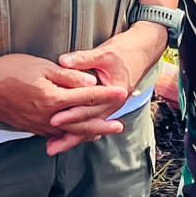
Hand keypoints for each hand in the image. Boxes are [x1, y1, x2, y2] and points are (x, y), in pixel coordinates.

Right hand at [0, 53, 127, 155]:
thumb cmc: (13, 69)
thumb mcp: (43, 67)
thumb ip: (68, 76)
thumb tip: (91, 82)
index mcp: (53, 99)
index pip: (86, 97)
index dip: (106, 95)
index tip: (122, 93)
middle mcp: (47, 117)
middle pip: (81, 123)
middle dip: (102, 125)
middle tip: (119, 127)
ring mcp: (37, 125)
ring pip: (67, 132)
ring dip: (86, 133)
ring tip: (100, 134)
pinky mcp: (28, 127)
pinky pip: (52, 135)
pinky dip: (66, 136)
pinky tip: (72, 136)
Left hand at [54, 23, 166, 143]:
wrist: (144, 50)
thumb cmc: (127, 50)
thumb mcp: (105, 53)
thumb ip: (83, 59)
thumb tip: (63, 62)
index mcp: (115, 93)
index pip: (89, 109)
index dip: (71, 115)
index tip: (54, 120)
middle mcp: (113, 103)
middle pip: (89, 124)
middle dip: (69, 134)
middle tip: (51, 143)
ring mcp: (110, 105)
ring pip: (90, 127)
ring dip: (72, 138)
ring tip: (54, 147)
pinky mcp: (106, 104)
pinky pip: (91, 120)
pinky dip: (79, 130)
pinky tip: (65, 136)